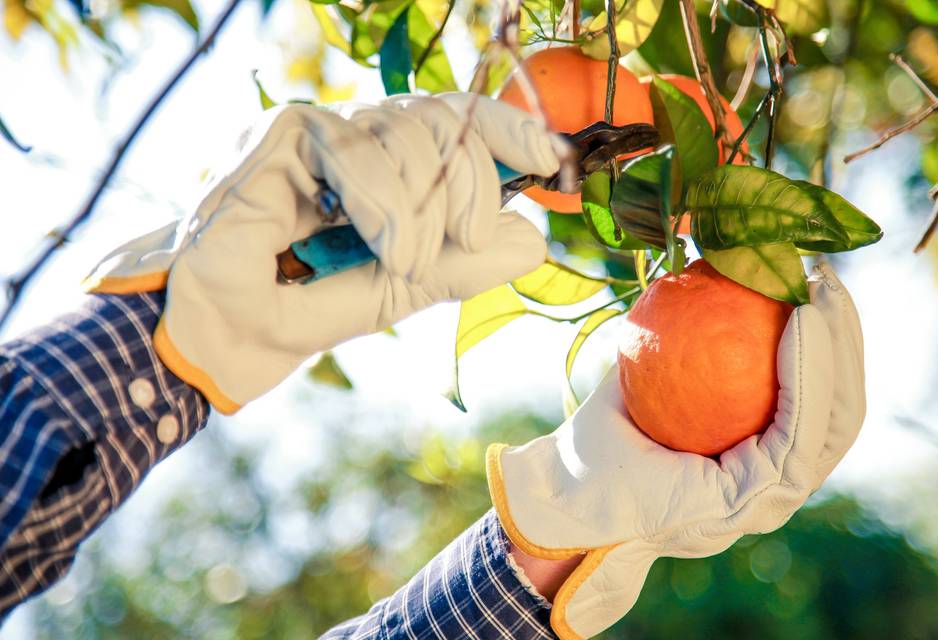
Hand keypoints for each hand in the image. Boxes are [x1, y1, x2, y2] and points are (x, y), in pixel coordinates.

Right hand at [84, 93, 561, 412]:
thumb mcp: (394, 292)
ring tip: (403, 260)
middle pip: (445, 119)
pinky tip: (379, 241)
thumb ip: (456, 264)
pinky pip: (362, 146)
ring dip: (425, 206)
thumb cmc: (294, 314)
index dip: (509, 131)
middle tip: (466, 238)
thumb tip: (532, 239)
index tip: (553, 158)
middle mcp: (355, 140)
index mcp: (383, 171)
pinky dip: (385, 201)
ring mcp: (320, 131)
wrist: (215, 336)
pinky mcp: (285, 132)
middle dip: (472, 182)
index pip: (455, 126)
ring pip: (411, 128)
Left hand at [486, 262, 865, 639]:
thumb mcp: (651, 377)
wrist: (569, 491)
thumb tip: (707, 273)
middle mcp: (777, 485)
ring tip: (822, 292)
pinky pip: (794, 428)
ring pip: (832, 418)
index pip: (816, 399)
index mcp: (760, 462)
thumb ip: (686, 343)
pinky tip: (799, 322)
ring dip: (835, 349)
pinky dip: (806, 372)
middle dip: (844, 337)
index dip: (826, 341)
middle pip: (838, 407)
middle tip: (827, 276)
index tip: (812, 280)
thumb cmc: (605, 439)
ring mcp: (772, 498)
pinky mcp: (758, 500)